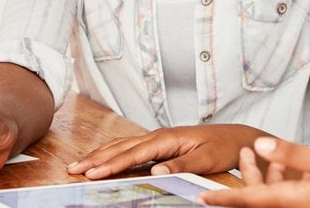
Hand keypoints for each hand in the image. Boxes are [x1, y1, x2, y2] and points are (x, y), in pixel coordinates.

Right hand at [67, 124, 261, 178]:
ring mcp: (158, 139)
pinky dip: (113, 154)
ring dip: (100, 155)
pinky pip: (130, 149)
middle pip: (120, 147)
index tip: (92, 173)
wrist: (237, 137)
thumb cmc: (223, 147)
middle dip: (95, 158)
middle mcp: (158, 135)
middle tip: (73, 169)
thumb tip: (155, 170)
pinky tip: (104, 160)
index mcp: (167, 138)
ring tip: (80, 165)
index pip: (133, 153)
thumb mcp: (206, 159)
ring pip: (122, 146)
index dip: (111, 164)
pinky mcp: (160, 144)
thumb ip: (180, 165)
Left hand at [197, 137, 309, 207]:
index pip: (250, 199)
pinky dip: (285, 180)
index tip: (201, 197)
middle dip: (247, 176)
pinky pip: (291, 197)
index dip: (224, 198)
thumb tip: (260, 145)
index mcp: (294, 200)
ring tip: (256, 152)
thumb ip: (294, 155)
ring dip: (265, 175)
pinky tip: (293, 168)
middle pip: (260, 196)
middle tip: (239, 154)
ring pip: (275, 195)